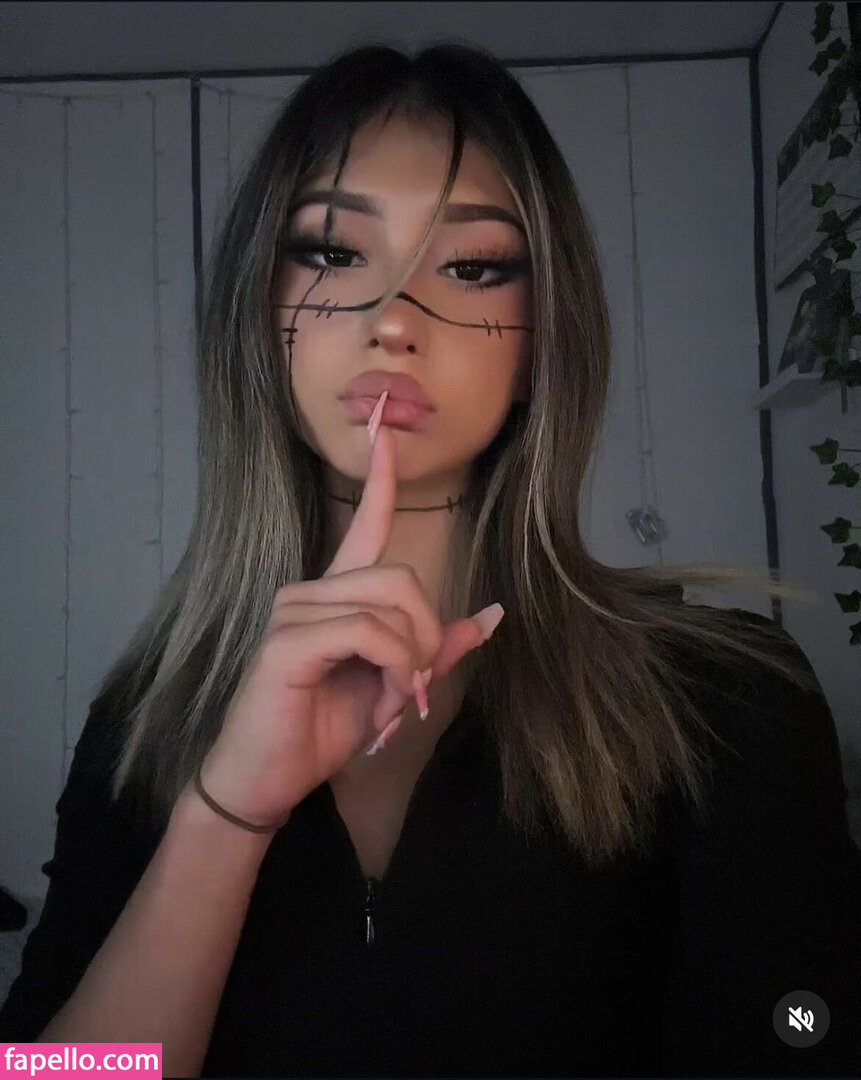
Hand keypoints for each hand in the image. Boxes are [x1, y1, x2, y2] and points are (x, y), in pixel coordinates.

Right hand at [196, 408, 502, 828]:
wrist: (268, 778)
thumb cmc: (323, 728)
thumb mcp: (393, 685)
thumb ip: (435, 648)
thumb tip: (491, 614)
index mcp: (336, 594)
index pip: (365, 523)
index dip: (381, 479)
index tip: (387, 429)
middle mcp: (311, 589)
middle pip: (403, 577)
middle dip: (425, 639)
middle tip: (410, 691)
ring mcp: (295, 609)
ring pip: (390, 605)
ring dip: (408, 665)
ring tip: (390, 705)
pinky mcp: (288, 639)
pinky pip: (369, 631)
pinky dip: (391, 669)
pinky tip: (380, 703)